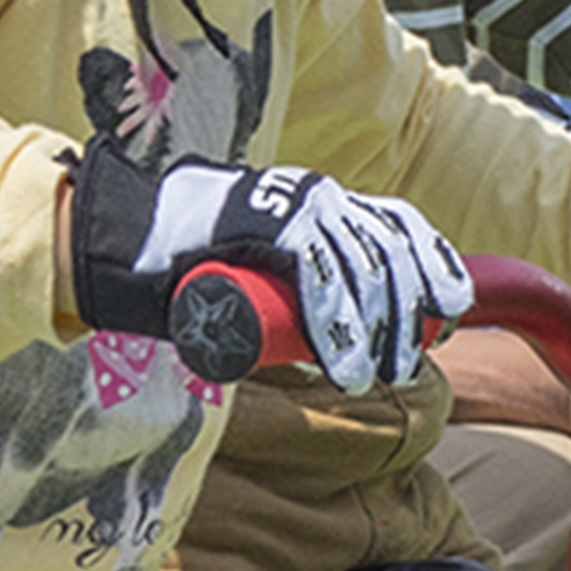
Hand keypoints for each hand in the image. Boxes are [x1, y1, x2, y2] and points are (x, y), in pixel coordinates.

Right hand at [72, 143, 468, 389]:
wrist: (120, 236)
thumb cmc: (182, 259)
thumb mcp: (253, 261)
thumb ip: (285, 282)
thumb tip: (318, 331)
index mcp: (319, 199)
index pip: (397, 225)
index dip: (433, 265)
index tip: (449, 312)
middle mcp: (315, 195)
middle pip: (388, 249)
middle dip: (409, 309)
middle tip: (410, 362)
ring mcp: (291, 206)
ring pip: (359, 267)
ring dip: (377, 327)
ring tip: (377, 375)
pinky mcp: (265, 225)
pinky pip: (316, 278)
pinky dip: (336, 325)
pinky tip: (344, 362)